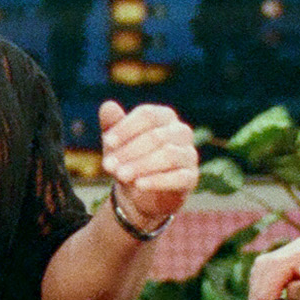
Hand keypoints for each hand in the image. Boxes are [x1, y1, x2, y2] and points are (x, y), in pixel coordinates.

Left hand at [97, 101, 196, 234]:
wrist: (140, 193)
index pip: (147, 115)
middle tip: (108, 165)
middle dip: (129, 151)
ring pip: (168, 155)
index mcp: (164, 116)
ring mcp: (189, 154)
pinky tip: (139, 185)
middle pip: (156, 136)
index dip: (126, 128)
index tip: (108, 142)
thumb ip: (112, 124)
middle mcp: (181, 131)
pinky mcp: (191, 177)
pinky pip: (179, 177)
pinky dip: (157, 181)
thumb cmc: (128, 158)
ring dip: (141, 165)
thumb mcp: (116, 142)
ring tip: (120, 175)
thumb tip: (108, 106)